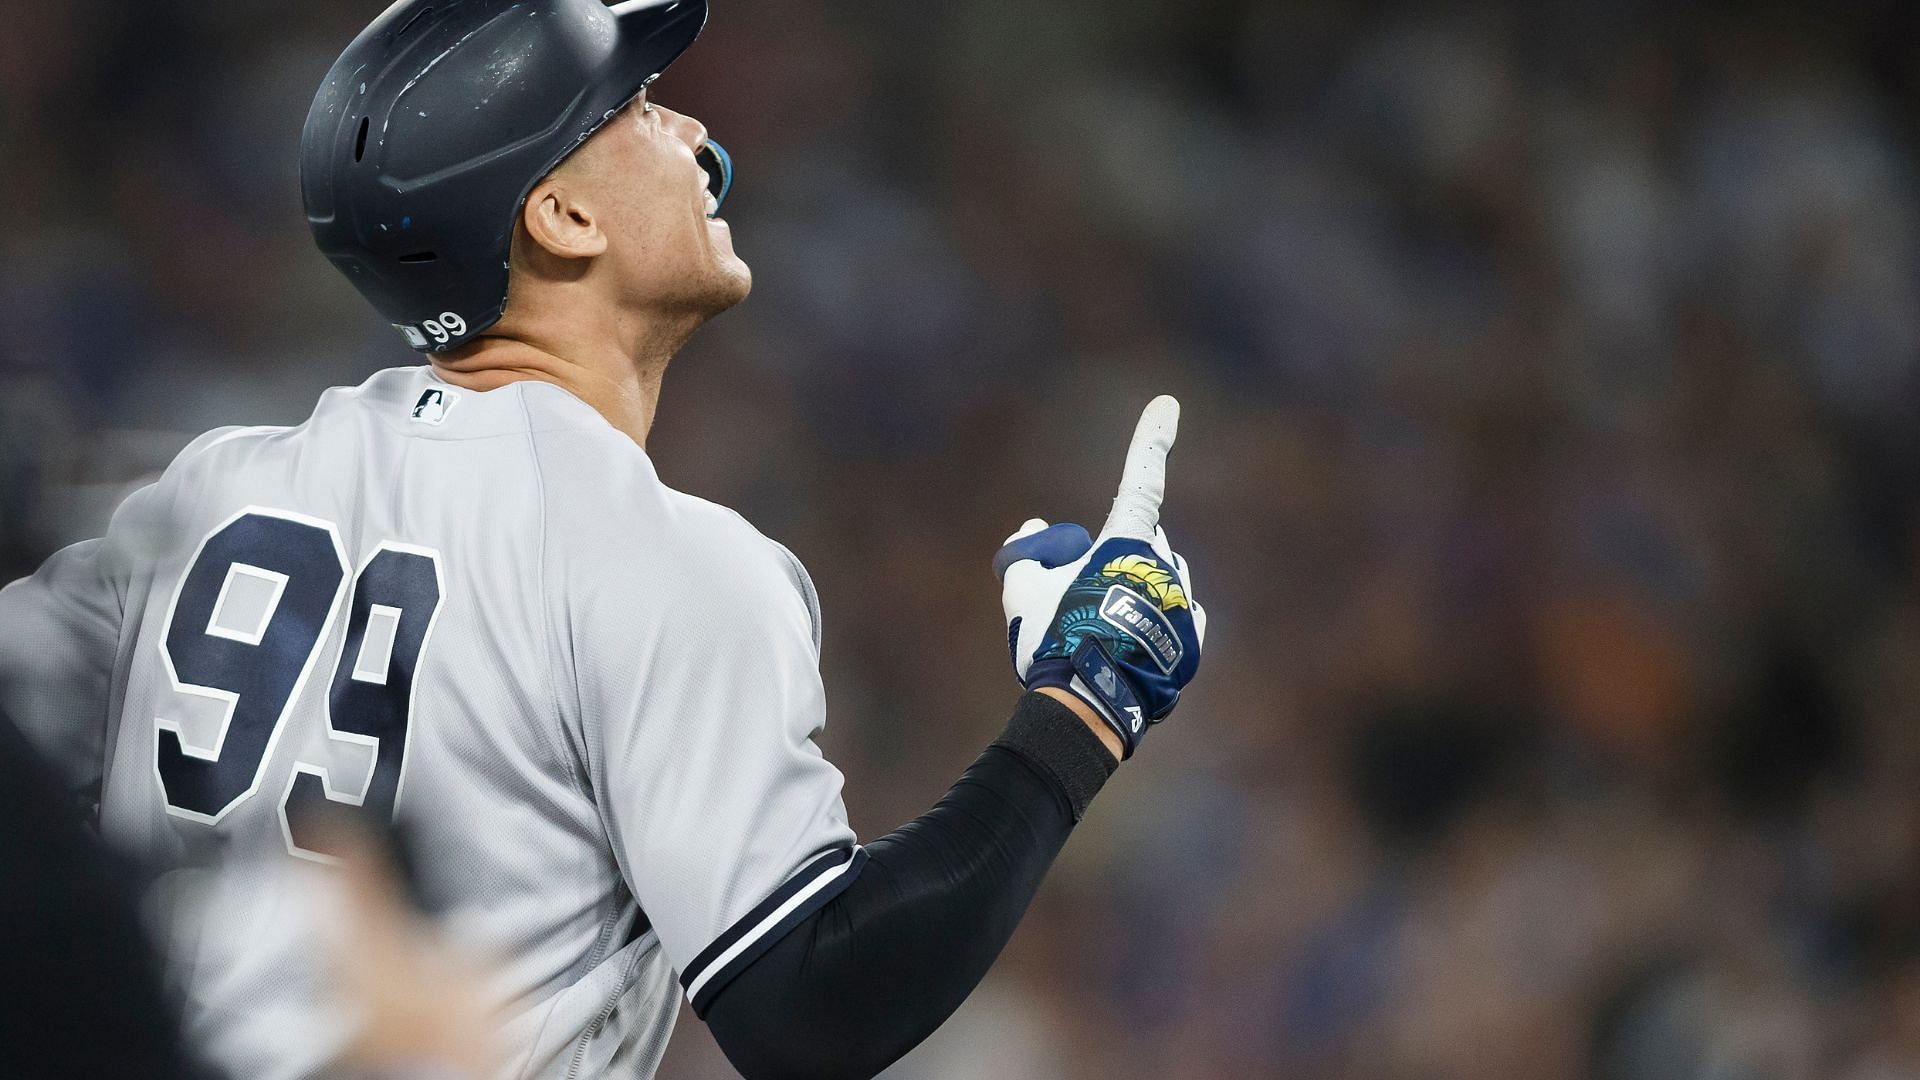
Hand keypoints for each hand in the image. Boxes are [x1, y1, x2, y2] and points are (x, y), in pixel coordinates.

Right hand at [994, 396, 1206, 759]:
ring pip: (1157, 581)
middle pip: (1139, 542)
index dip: (1152, 439)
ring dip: (1131, 592)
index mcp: (1126, 540)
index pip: (1141, 477)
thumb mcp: (1021, 589)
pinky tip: (1123, 650)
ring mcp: (1183, 603)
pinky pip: (1171, 619)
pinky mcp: (1193, 642)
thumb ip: (1026, 550)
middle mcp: (1163, 564)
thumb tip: (1035, 527)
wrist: (1087, 706)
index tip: (1168, 404)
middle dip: (1110, 558)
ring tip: (1095, 634)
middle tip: (1072, 597)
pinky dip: (1150, 625)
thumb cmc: (1052, 638)